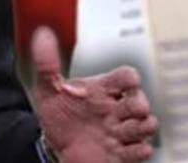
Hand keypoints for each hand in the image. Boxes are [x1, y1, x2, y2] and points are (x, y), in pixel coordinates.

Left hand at [31, 27, 157, 162]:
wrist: (53, 144)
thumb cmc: (58, 113)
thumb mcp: (48, 89)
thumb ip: (46, 64)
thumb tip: (43, 36)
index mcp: (102, 90)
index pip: (124, 77)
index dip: (130, 78)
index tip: (130, 81)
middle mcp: (115, 109)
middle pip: (139, 101)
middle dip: (140, 104)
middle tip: (135, 108)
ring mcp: (119, 131)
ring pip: (144, 125)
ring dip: (142, 127)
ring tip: (128, 129)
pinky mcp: (119, 152)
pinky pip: (137, 151)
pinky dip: (140, 150)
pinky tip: (137, 148)